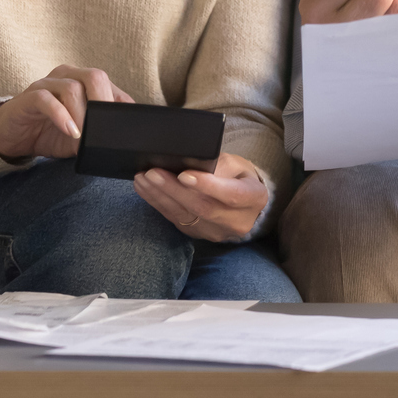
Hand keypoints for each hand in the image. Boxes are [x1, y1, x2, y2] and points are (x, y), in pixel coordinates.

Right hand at [0, 64, 133, 161]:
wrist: (11, 137)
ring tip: (85, 137)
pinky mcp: (29, 97)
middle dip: (104, 103)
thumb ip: (97, 132)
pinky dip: (61, 115)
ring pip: (72, 88)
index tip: (124, 127)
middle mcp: (67, 77)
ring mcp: (47, 84)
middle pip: (94, 77)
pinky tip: (70, 131)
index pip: (109, 86)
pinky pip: (46, 99)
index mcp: (82, 81)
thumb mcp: (79, 135)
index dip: (119, 104)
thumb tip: (119, 142)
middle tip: (105, 129)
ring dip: (83, 115)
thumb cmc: (48, 132)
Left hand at [133, 153, 269, 242]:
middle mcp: (238, 221)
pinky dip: (158, 204)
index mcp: (254, 198)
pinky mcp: (198, 234)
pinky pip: (176, 220)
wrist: (242, 200)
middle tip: (152, 172)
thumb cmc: (238, 175)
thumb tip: (189, 165)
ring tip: (143, 179)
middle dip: (174, 189)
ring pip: (185, 216)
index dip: (206, 186)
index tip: (183, 175)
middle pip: (203, 207)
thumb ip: (217, 164)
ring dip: (160, 196)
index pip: (231, 195)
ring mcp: (217, 232)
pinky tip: (146, 190)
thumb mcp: (237, 163)